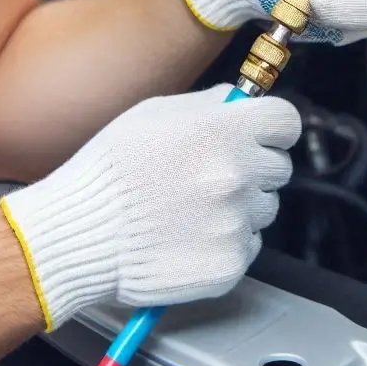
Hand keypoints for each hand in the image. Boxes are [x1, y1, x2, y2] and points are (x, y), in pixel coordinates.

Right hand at [0, 84, 299, 330]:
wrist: (81, 234)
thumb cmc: (111, 171)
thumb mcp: (155, 113)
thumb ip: (209, 104)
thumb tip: (239, 101)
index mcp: (224, 130)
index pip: (286, 122)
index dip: (273, 128)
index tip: (262, 136)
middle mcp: (238, 175)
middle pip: (278, 167)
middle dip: (253, 167)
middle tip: (211, 175)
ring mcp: (237, 222)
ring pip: (264, 208)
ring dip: (239, 205)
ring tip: (191, 208)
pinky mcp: (230, 263)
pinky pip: (248, 245)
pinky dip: (226, 240)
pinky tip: (189, 235)